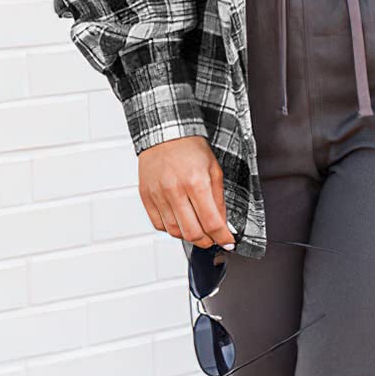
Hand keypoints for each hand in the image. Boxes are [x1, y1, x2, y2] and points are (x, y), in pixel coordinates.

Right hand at [138, 135, 235, 249]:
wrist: (165, 133)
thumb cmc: (190, 149)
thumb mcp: (214, 171)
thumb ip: (219, 200)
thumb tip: (223, 225)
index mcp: (196, 182)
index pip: (211, 222)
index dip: (222, 237)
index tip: (228, 242)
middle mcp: (175, 190)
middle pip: (192, 232)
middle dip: (207, 241)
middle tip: (213, 238)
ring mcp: (158, 195)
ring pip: (175, 231)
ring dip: (189, 236)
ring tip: (198, 229)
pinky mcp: (146, 197)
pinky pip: (159, 225)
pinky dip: (172, 228)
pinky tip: (180, 220)